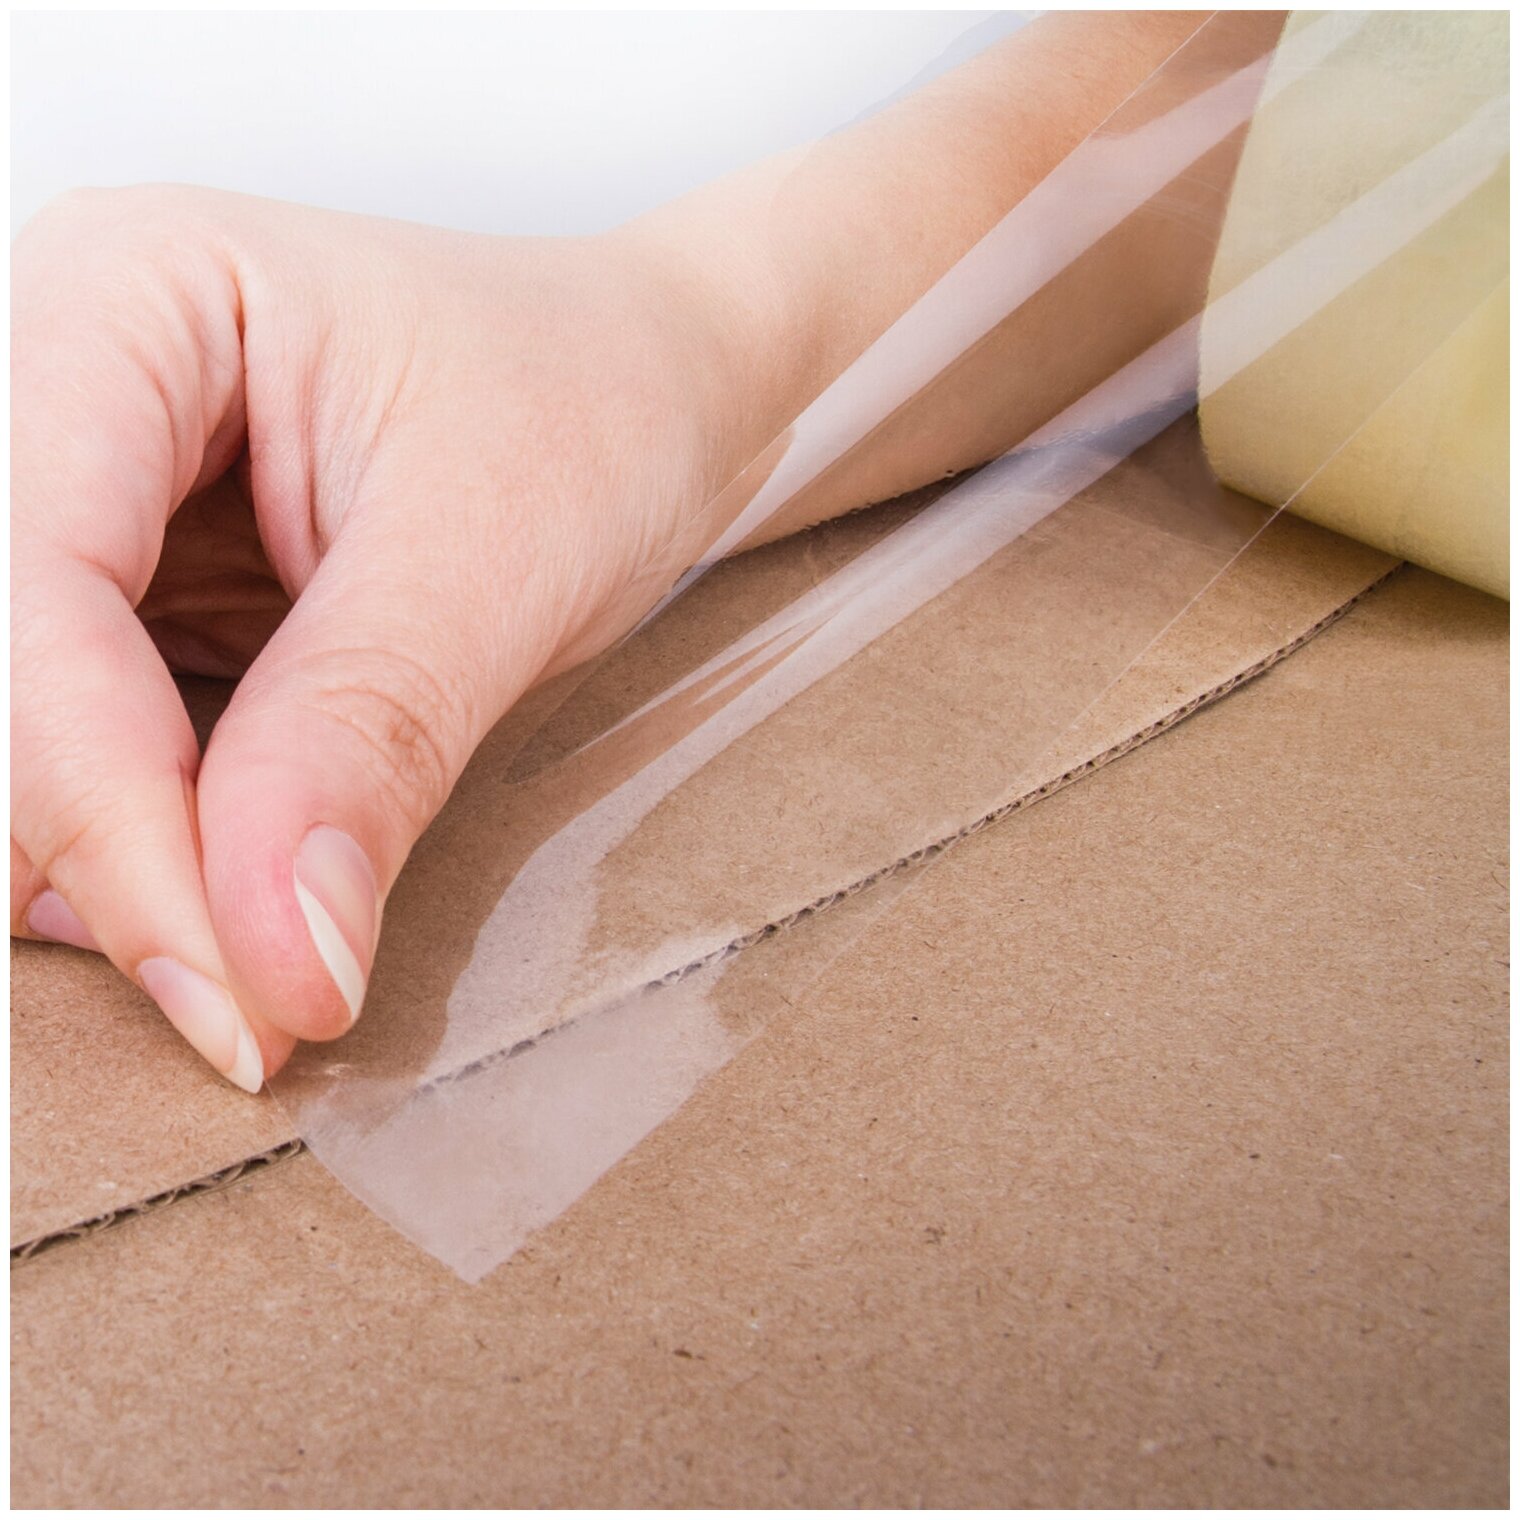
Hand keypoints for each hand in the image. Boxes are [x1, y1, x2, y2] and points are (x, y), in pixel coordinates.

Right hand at [11, 185, 757, 1087]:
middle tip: (244, 1004)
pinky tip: (237, 899)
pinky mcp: (134, 603)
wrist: (654, 390)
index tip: (237, 991)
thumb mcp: (497, 554)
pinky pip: (85, 750)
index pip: (29, 588)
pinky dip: (145, 852)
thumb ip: (369, 736)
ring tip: (249, 958)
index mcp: (124, 300)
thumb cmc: (594, 405)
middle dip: (93, 850)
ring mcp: (90, 509)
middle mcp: (64, 396)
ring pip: (18, 732)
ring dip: (107, 867)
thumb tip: (279, 958)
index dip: (106, 810)